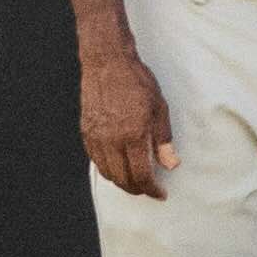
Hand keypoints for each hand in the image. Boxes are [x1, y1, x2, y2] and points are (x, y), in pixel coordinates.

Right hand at [76, 37, 176, 197]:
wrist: (107, 62)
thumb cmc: (136, 81)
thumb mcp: (159, 108)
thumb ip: (163, 140)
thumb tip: (171, 164)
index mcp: (132, 135)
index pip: (141, 175)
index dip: (152, 189)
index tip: (160, 194)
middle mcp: (111, 140)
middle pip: (122, 179)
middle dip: (138, 189)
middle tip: (150, 190)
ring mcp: (96, 137)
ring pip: (107, 173)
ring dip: (122, 182)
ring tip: (136, 181)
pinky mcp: (86, 132)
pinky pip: (96, 160)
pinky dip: (108, 169)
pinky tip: (118, 166)